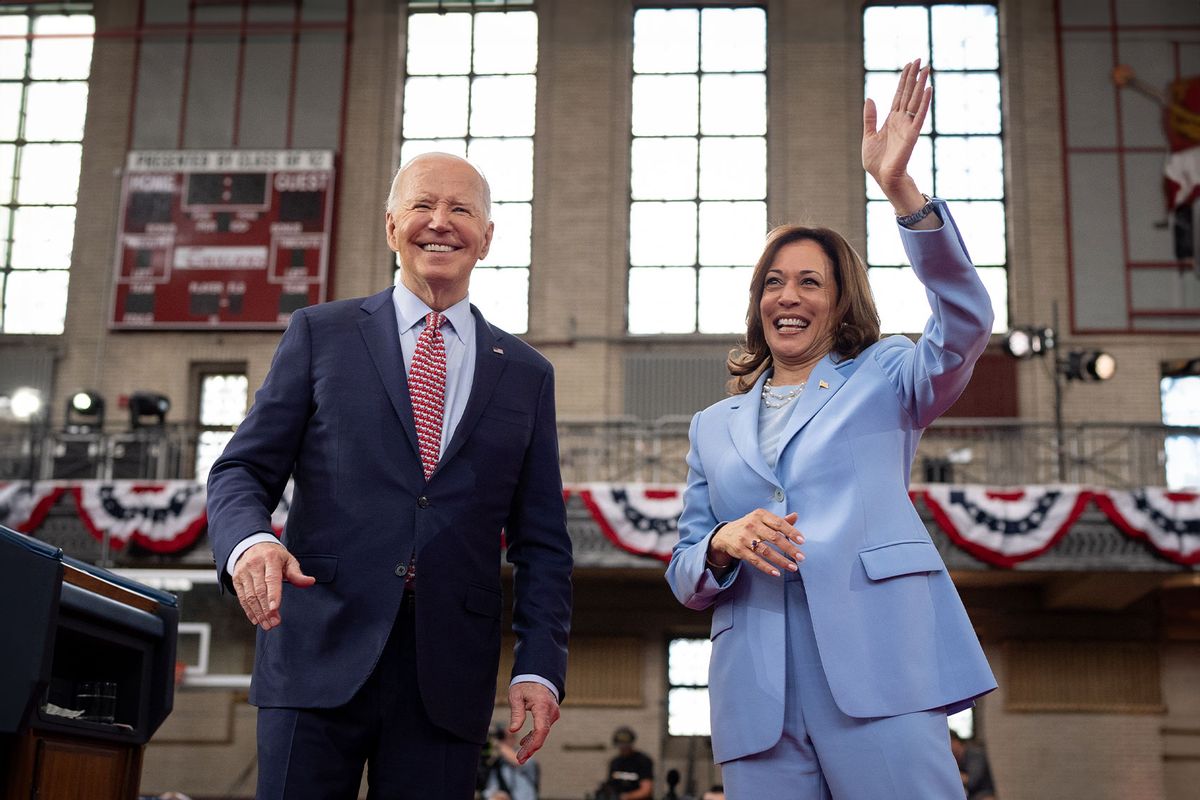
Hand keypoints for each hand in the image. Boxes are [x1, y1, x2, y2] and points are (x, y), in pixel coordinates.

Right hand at [231, 541, 314, 629]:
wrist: (253, 546)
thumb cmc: (275, 556)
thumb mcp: (288, 560)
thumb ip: (297, 573)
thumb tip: (310, 581)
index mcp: (270, 558)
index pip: (271, 579)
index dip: (273, 594)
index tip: (275, 608)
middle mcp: (254, 564)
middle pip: (259, 590)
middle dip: (266, 609)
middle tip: (274, 623)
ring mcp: (243, 572)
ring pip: (249, 596)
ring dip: (258, 613)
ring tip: (267, 625)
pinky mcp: (236, 579)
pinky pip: (242, 597)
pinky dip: (249, 610)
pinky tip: (256, 620)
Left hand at [507, 681, 559, 763]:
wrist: (538, 675)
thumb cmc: (525, 684)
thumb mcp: (516, 696)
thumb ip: (516, 713)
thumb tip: (513, 730)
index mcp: (543, 706)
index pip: (541, 730)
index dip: (533, 744)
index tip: (524, 754)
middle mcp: (551, 711)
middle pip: (542, 735)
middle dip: (531, 749)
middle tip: (519, 760)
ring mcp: (552, 714)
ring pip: (542, 733)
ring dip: (532, 744)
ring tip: (520, 755)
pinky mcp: (550, 715)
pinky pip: (543, 728)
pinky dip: (534, 736)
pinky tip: (524, 743)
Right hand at [709, 510, 803, 576]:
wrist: (725, 534)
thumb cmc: (750, 526)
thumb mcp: (762, 519)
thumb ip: (779, 520)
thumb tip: (795, 516)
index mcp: (760, 515)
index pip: (779, 523)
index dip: (791, 532)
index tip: (802, 541)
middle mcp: (752, 525)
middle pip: (774, 537)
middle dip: (789, 548)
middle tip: (801, 557)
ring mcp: (745, 538)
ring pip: (766, 551)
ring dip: (781, 560)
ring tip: (793, 567)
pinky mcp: (740, 550)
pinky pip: (755, 560)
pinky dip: (767, 567)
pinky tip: (777, 572)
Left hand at [862, 58, 930, 211]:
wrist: (882, 177)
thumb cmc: (876, 161)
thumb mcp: (868, 135)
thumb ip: (870, 117)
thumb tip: (870, 98)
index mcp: (891, 120)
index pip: (899, 95)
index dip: (904, 80)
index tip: (909, 64)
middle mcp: (901, 120)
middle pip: (909, 93)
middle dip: (914, 77)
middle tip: (920, 59)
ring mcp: (908, 126)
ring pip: (916, 101)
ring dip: (921, 85)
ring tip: (927, 69)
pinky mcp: (912, 134)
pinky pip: (920, 115)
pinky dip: (925, 102)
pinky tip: (929, 89)